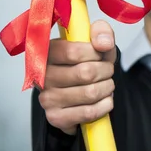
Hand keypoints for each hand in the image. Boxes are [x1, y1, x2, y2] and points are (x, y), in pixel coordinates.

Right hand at [38, 20, 116, 134]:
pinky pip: (89, 112)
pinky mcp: (55, 117)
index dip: (96, 53)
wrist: (82, 91)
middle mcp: (43, 75)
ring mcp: (47, 98)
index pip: (74, 52)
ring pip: (90, 93)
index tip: (101, 54)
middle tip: (107, 71)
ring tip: (106, 85)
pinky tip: (103, 100)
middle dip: (106, 71)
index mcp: (48, 52)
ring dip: (107, 88)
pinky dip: (104, 105)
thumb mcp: (96, 41)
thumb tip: (103, 43)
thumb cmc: (87, 62)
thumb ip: (101, 32)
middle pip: (85, 73)